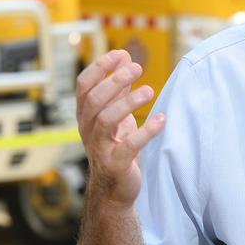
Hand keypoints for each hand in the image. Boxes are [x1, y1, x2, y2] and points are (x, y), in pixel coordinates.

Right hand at [76, 49, 166, 209]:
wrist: (113, 190)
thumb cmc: (115, 146)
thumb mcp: (115, 114)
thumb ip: (119, 89)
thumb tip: (126, 57)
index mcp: (85, 115)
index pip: (83, 86)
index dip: (99, 67)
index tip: (121, 54)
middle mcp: (88, 130)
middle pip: (94, 100)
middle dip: (114, 81)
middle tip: (137, 68)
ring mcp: (99, 148)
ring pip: (106, 120)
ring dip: (128, 102)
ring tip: (149, 90)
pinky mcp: (115, 165)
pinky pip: (128, 146)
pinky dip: (145, 131)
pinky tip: (161, 119)